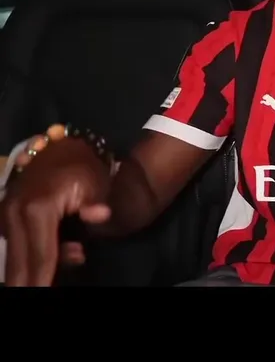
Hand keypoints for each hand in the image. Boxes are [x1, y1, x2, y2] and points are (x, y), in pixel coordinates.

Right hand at [1, 138, 111, 285]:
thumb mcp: (98, 186)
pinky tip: (52, 258)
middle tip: (35, 292)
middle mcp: (14, 212)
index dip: (42, 279)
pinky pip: (14, 243)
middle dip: (25, 281)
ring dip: (29, 269)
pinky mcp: (4, 213)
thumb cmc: (87, 169)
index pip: (40, 255)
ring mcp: (5, 212)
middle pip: (18, 261)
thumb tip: (98, 215)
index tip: (41, 294)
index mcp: (37, 208)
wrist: (66, 146)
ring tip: (55, 270)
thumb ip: (96, 206)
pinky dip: (27, 256)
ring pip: (14, 254)